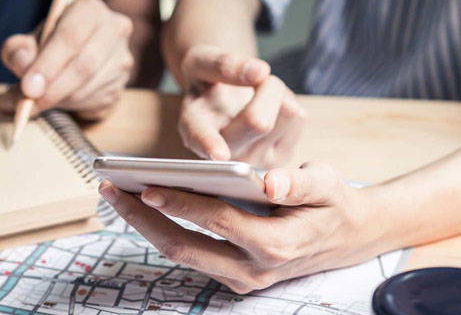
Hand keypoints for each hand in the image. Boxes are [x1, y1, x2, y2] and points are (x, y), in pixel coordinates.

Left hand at [0, 0, 133, 120]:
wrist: (77, 55)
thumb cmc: (50, 44)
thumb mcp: (29, 40)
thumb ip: (18, 50)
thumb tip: (22, 63)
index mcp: (89, 10)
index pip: (70, 37)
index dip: (47, 65)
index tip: (28, 87)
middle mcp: (114, 30)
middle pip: (84, 65)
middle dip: (52, 89)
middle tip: (28, 103)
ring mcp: (122, 60)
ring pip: (88, 88)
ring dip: (58, 101)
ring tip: (34, 103)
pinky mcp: (121, 86)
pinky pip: (93, 103)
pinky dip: (69, 108)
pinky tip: (56, 102)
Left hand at [99, 162, 382, 293]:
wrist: (349, 238)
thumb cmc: (334, 203)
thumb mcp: (328, 184)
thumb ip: (300, 184)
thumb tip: (271, 182)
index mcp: (276, 245)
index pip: (217, 221)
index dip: (180, 203)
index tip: (147, 184)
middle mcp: (253, 270)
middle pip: (184, 247)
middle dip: (142, 219)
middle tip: (110, 190)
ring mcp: (240, 278)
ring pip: (181, 254)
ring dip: (145, 226)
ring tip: (116, 194)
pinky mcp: (231, 275)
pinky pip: (190, 253)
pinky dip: (162, 229)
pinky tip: (141, 204)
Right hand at [178, 45, 305, 167]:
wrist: (221, 101)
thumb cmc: (207, 82)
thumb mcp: (201, 61)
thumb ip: (222, 64)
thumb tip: (260, 72)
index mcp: (193, 128)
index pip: (201, 136)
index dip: (210, 145)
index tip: (219, 154)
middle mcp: (221, 154)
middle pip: (258, 120)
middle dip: (266, 87)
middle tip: (254, 77)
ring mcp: (252, 161)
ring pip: (287, 114)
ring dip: (278, 92)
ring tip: (257, 96)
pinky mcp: (279, 158)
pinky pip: (299, 118)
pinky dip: (288, 103)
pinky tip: (268, 111)